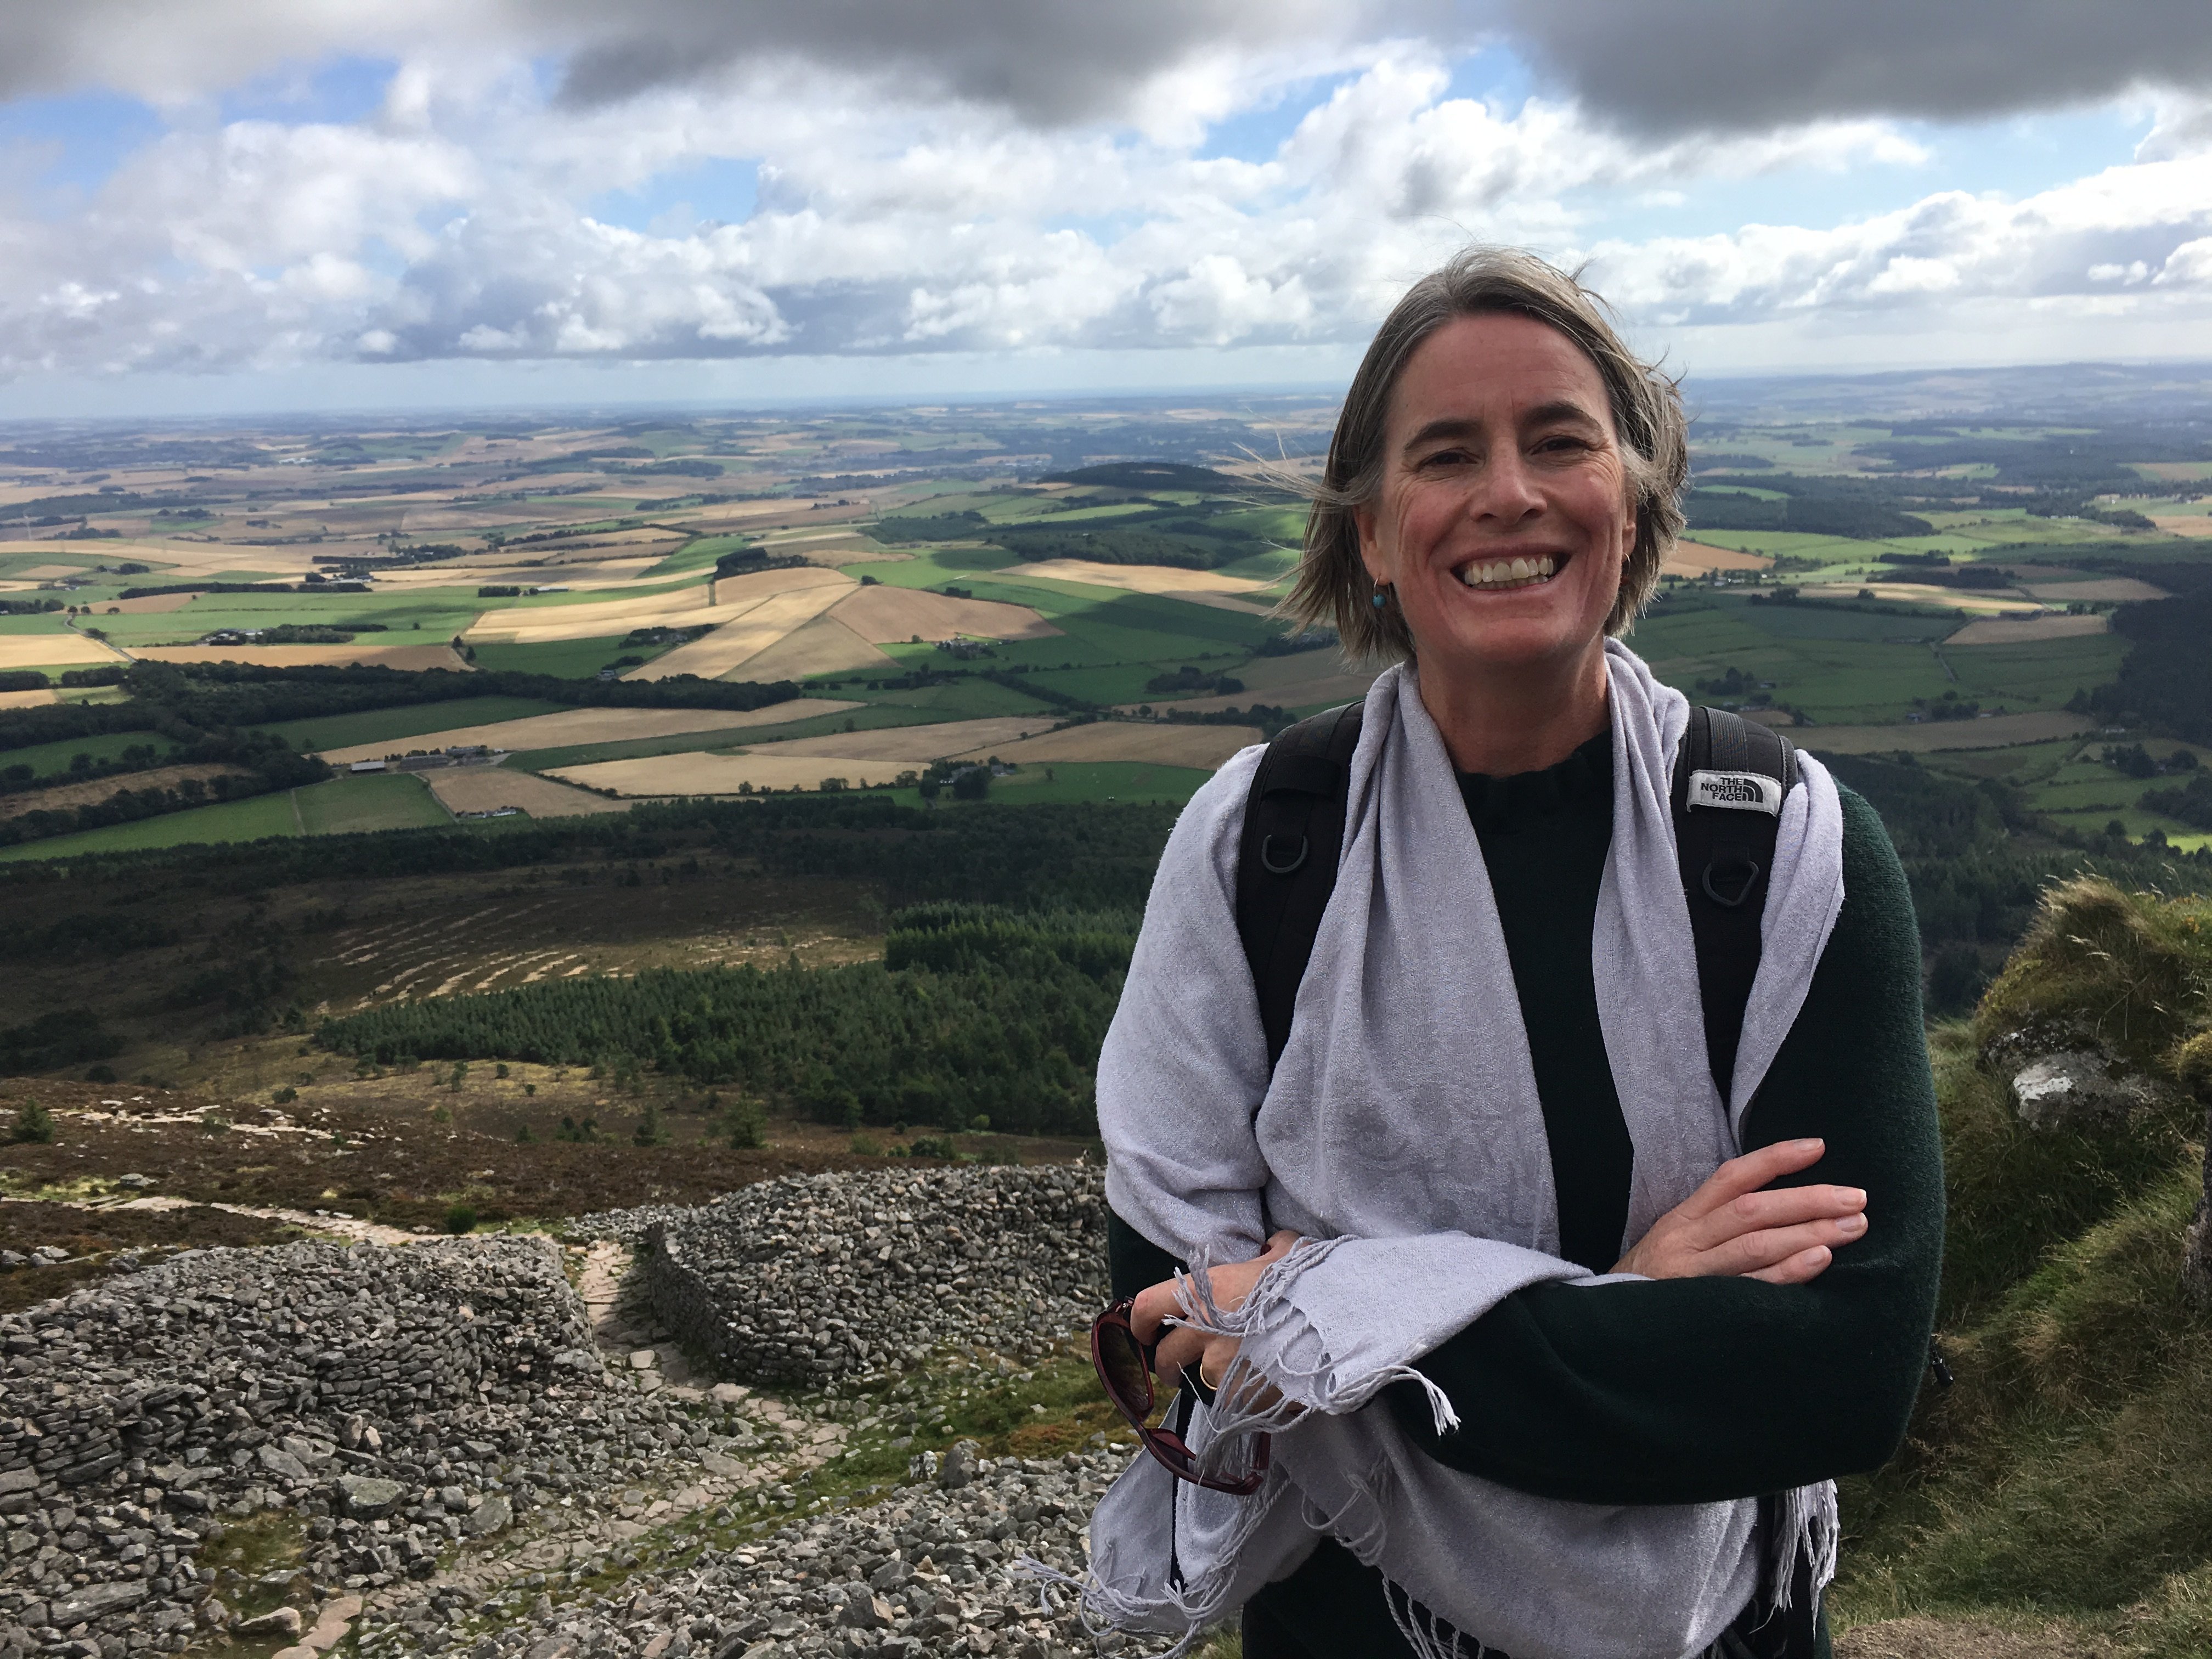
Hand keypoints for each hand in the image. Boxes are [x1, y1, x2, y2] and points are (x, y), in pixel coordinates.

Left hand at [1131, 1229, 1301, 1395]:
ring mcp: (1220, 1366)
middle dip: (1166, 1365)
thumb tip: (1269, 1248)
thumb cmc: (1311, 1283)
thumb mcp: (1288, 1252)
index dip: (1140, 1321)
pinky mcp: (1239, 1395)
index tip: (1145, 1332)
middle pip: (1166, 1355)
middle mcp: (1205, 1329)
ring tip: (1230, 1377)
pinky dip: (1239, 1395)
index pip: (1148, 1305)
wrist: (1339, 1325)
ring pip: (1199, 1379)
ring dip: (1209, 1379)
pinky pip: (1229, 1398)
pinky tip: (1260, 1387)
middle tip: (1174, 1369)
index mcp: (1209, 1290)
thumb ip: (1270, 1250)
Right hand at [1613, 1138, 1866, 1284]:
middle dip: (1809, 1200)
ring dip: (1809, 1232)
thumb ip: (1717, 1223)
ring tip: (1852, 1226)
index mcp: (1683, 1219)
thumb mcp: (1676, 1243)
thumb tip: (1783, 1205)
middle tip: (1857, 1198)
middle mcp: (1687, 1240)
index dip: (1775, 1159)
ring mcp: (1695, 1275)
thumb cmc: (1656, 1283)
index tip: (1819, 1147)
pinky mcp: (1704, 1308)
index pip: (1732, 1177)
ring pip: (1755, 1244)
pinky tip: (1820, 1261)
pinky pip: (1752, 1288)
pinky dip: (1787, 1273)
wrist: (1612, 1327)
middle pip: (1752, 1210)